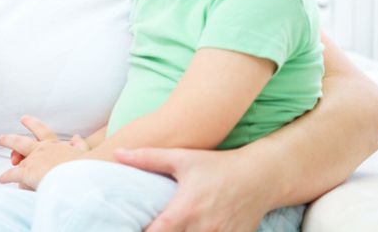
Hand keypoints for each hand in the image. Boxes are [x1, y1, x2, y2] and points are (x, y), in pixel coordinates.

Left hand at [0, 116, 89, 189]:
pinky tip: (1, 179)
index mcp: (55, 145)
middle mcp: (42, 149)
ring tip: (0, 145)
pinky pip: (13, 174)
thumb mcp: (85, 153)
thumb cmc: (85, 167)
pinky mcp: (28, 172)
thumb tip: (76, 137)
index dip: (32, 125)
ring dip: (8, 148)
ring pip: (16, 152)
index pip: (42, 132)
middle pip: (22, 141)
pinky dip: (6, 176)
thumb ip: (80, 145)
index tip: (24, 119)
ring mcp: (34, 160)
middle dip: (11, 138)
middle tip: (2, 137)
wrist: (80, 177)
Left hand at [115, 147, 271, 231]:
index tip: (131, 228)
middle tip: (152, 227)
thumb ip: (147, 158)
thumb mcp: (181, 158)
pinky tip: (192, 231)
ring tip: (175, 229)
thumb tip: (118, 153)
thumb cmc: (216, 165)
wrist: (259, 176)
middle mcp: (203, 228)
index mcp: (185, 209)